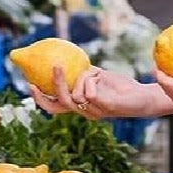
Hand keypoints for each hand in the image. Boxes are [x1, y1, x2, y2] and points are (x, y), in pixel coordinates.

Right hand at [29, 65, 154, 119]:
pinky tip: (100, 75)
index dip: (40, 98)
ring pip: (76, 95)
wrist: (142, 96)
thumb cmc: (120, 87)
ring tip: (90, 70)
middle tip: (52, 69)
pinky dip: (92, 80)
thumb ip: (84, 74)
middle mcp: (85, 112)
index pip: (54, 106)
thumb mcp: (99, 77)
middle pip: (60, 105)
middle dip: (53, 88)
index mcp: (81, 106)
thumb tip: (69, 61)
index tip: (30, 83)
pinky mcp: (105, 108)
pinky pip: (90, 93)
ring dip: (81, 78)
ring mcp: (94, 112)